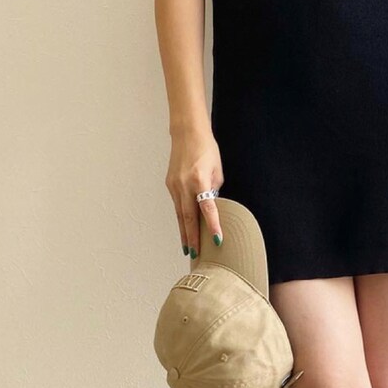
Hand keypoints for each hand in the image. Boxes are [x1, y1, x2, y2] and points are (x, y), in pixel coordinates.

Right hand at [165, 132, 223, 259]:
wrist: (187, 133)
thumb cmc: (206, 149)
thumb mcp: (217, 171)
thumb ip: (214, 191)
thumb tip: (212, 207)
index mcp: (199, 180)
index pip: (207, 208)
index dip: (212, 225)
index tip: (217, 240)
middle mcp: (184, 185)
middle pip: (188, 217)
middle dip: (193, 238)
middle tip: (196, 254)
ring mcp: (174, 185)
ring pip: (180, 215)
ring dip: (184, 232)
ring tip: (188, 249)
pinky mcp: (170, 185)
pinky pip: (177, 206)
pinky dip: (181, 219)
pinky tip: (184, 230)